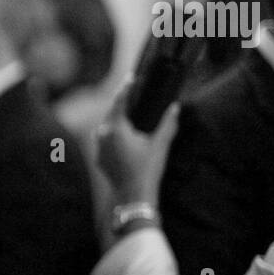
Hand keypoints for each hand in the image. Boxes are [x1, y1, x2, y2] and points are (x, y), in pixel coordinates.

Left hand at [95, 79, 180, 204]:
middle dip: (121, 104)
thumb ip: (168, 124)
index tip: (130, 78)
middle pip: (111, 114)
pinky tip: (123, 136)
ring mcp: (99, 148)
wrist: (133, 196)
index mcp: (116, 128)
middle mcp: (103, 135)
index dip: (126, 89)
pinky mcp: (99, 158)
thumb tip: (175, 107)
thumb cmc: (147, 169)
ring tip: (128, 114)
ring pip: (106, 127)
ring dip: (116, 120)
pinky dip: (113, 135)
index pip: (120, 102)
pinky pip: (105, 141)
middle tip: (130, 94)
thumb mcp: (160, 145)